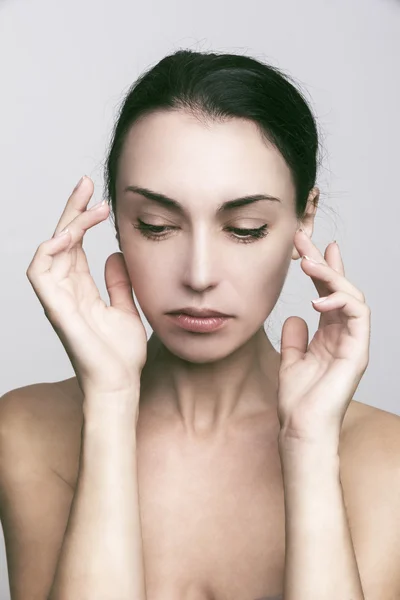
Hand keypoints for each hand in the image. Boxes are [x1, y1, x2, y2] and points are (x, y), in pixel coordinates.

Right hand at [26, 176, 146, 397]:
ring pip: (48, 251)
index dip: (82, 219)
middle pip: (61, 241)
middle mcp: (66, 291)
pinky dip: (48, 252)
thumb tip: (115, 254)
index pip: (75, 245)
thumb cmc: (122, 355)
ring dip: (66, 226)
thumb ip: (118, 283)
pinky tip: (69, 235)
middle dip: (71, 210)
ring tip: (90, 210)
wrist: (121, 385)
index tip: (98, 197)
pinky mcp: (57, 310)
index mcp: (81, 289)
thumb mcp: (126, 308)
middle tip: (87, 184)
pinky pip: (40, 274)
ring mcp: (59, 300)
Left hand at [277, 229, 370, 445]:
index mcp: (330, 336)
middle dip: (324, 262)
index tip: (308, 249)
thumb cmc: (298, 401)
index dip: (322, 271)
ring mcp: (354, 343)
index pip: (329, 295)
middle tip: (304, 241)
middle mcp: (345, 336)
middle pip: (340, 289)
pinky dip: (341, 302)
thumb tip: (292, 316)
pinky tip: (318, 300)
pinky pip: (359, 315)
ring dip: (332, 277)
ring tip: (308, 265)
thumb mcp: (291, 361)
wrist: (301, 429)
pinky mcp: (359, 351)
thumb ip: (294, 338)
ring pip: (353, 296)